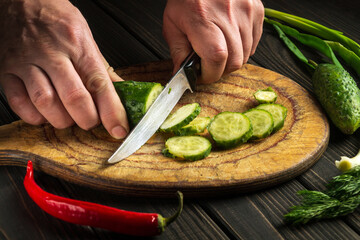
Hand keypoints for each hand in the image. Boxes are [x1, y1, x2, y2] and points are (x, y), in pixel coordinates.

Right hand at [0, 0, 128, 138]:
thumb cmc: (55, 18)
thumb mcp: (84, 37)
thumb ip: (101, 68)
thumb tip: (121, 93)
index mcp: (78, 44)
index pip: (99, 84)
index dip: (112, 112)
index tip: (119, 130)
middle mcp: (52, 52)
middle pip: (74, 98)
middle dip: (87, 119)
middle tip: (90, 121)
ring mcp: (26, 61)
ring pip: (46, 103)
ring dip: (61, 120)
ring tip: (69, 118)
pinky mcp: (6, 69)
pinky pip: (18, 102)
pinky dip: (34, 116)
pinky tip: (44, 114)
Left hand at [163, 0, 263, 82]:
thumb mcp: (172, 23)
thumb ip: (178, 52)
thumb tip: (182, 76)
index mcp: (203, 19)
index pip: (216, 58)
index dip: (209, 74)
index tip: (201, 75)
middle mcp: (228, 15)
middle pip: (234, 61)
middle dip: (220, 71)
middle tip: (209, 65)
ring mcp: (246, 12)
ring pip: (246, 55)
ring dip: (232, 61)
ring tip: (218, 51)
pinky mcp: (257, 11)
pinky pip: (254, 43)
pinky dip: (243, 49)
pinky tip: (230, 42)